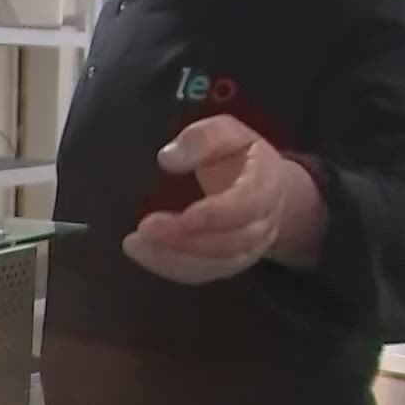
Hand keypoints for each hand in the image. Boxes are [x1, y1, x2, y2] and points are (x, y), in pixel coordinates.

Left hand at [123, 114, 325, 284]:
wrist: (269, 188)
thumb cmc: (241, 156)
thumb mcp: (227, 132)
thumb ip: (202, 139)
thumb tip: (168, 158)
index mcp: (265, 184)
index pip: (246, 205)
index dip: (216, 214)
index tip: (184, 216)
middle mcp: (262, 222)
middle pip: (230, 242)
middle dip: (186, 239)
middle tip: (145, 228)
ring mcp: (249, 247)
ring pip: (217, 264)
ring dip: (175, 258)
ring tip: (136, 244)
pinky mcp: (231, 262)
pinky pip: (206, 273)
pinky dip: (174, 267)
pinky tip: (145, 253)